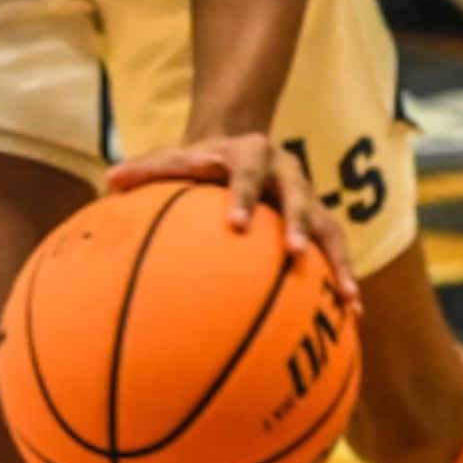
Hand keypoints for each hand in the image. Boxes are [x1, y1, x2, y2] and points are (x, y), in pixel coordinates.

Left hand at [110, 131, 361, 307]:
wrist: (242, 146)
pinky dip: (345, 278)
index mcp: (249, 153)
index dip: (242, 196)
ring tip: (347, 298)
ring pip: (328, 226)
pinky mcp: (319, 221)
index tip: (235, 225)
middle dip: (296, 224)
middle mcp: (286, 172)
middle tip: (292, 253)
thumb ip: (147, 169)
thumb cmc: (198, 161)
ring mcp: (307, 197)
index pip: (245, 173)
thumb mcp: (172, 158)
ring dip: (338, 260)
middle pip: (297, 196)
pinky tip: (353, 316)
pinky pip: (337, 250)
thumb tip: (109, 180)